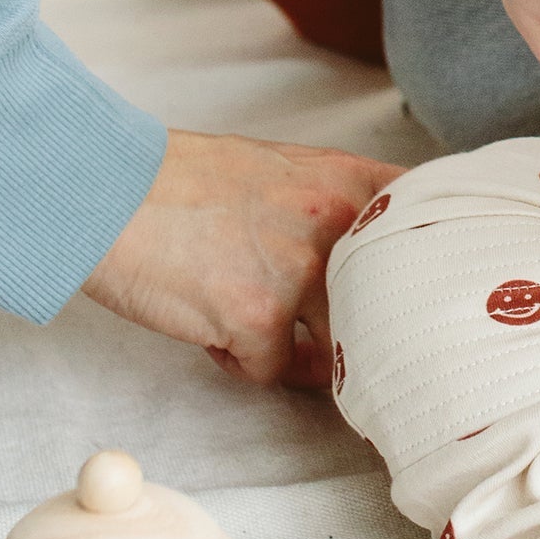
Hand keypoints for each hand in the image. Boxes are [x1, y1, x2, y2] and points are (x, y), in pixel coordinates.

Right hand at [81, 130, 402, 388]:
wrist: (106, 191)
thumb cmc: (184, 180)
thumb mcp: (282, 168)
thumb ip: (337, 204)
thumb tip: (379, 255)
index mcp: (347, 183)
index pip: (430, 232)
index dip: (434, 275)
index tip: (430, 301)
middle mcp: (334, 225)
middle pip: (390, 307)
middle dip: (368, 335)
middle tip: (344, 346)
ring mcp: (298, 273)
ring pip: (340, 348)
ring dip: (309, 357)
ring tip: (264, 331)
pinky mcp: (256, 319)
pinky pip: (273, 370)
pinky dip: (244, 363)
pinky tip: (214, 333)